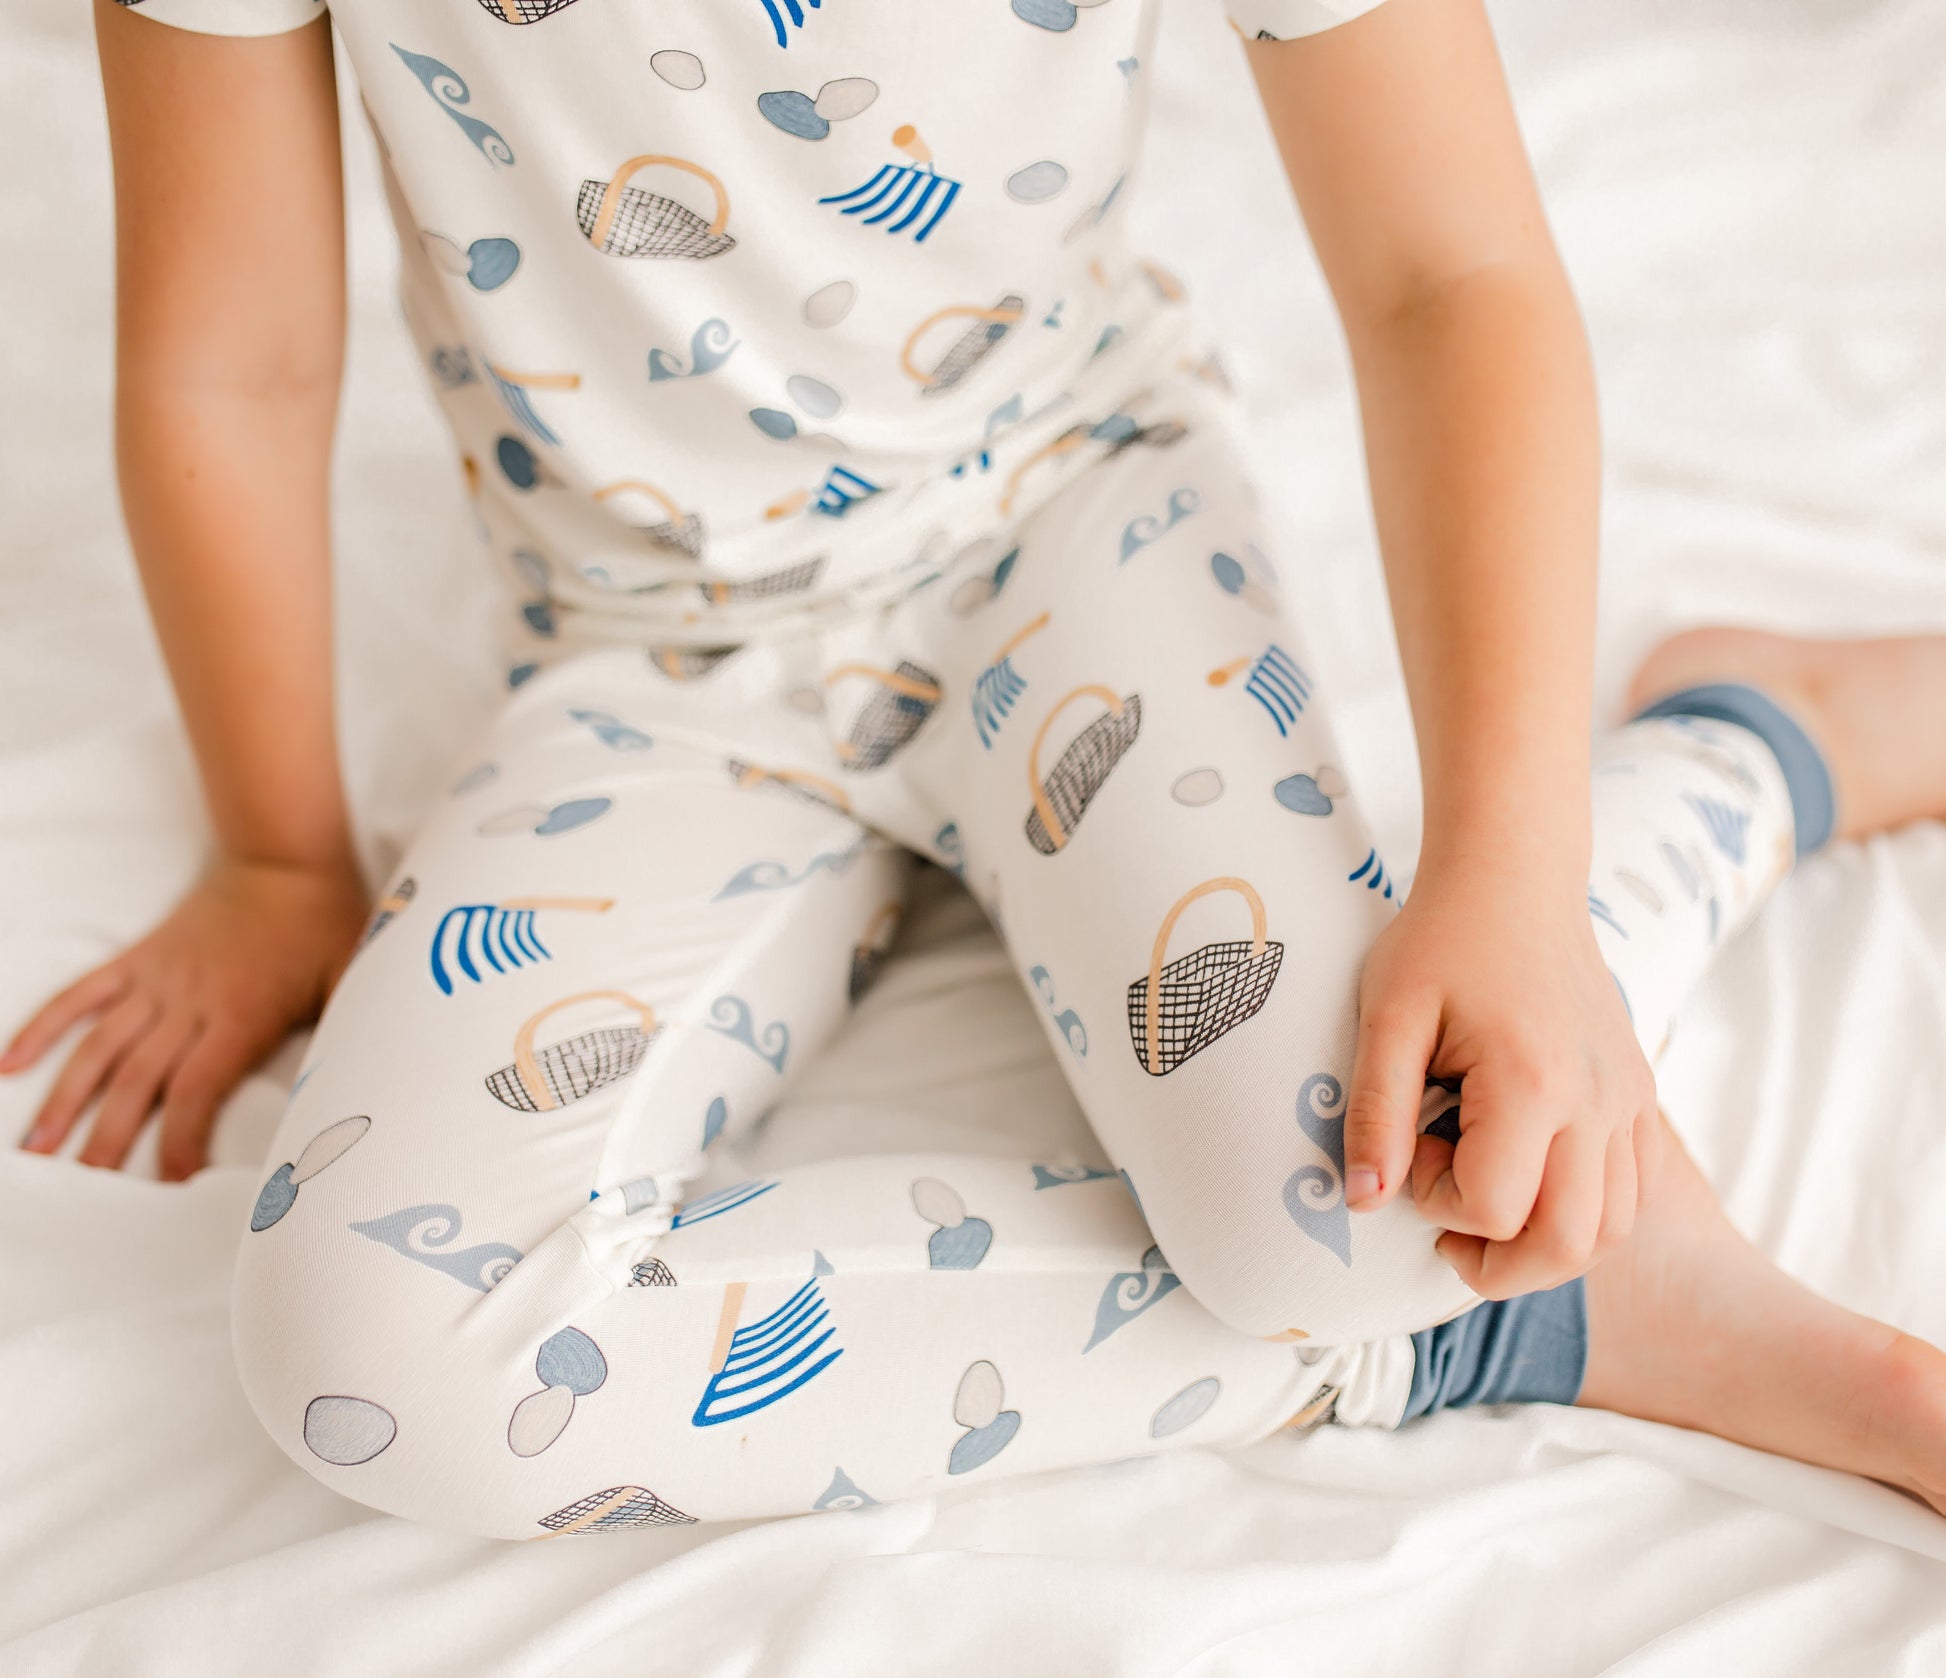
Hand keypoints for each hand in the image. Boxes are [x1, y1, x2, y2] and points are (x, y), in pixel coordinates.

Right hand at [4, 856, 368, 1178]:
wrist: (286, 858)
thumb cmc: (324, 923)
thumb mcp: (348, 980)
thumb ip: (347, 1033)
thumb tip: (358, 1086)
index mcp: (240, 1018)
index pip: (198, 1091)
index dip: (180, 1139)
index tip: (168, 1182)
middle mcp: (189, 1005)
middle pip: (139, 1080)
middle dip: (109, 1136)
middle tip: (81, 1184)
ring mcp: (157, 981)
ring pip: (100, 1046)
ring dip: (66, 1097)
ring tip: (36, 1145)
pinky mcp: (140, 959)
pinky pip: (83, 994)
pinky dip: (45, 1027)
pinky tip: (9, 1063)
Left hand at [1341, 865, 1657, 1298]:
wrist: (1515, 879)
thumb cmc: (1441, 940)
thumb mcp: (1386, 1018)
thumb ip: (1375, 1113)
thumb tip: (1365, 1200)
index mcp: (1532, 1083)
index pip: (1493, 1208)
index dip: (1436, 1203)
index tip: (1411, 1149)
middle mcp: (1597, 1102)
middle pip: (1568, 1246)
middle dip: (1498, 1265)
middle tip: (1446, 1230)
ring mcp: (1628, 1102)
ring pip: (1613, 1232)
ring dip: (1547, 1248)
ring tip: (1487, 1203)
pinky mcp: (1639, 1096)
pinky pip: (1636, 1192)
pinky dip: (1588, 1215)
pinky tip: (1533, 1178)